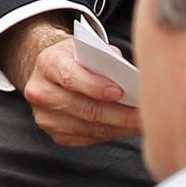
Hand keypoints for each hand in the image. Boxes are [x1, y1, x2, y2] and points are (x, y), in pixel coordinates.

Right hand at [0, 18, 140, 146]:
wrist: (53, 73)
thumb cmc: (76, 58)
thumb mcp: (87, 47)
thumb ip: (105, 59)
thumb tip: (130, 78)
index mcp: (47, 63)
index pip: (70, 77)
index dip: (95, 86)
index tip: (120, 92)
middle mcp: (41, 91)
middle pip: (85, 108)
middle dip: (120, 113)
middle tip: (144, 113)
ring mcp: (46, 116)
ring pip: (91, 128)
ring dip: (121, 127)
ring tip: (142, 122)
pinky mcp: (56, 135)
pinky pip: (90, 138)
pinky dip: (112, 133)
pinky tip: (127, 127)